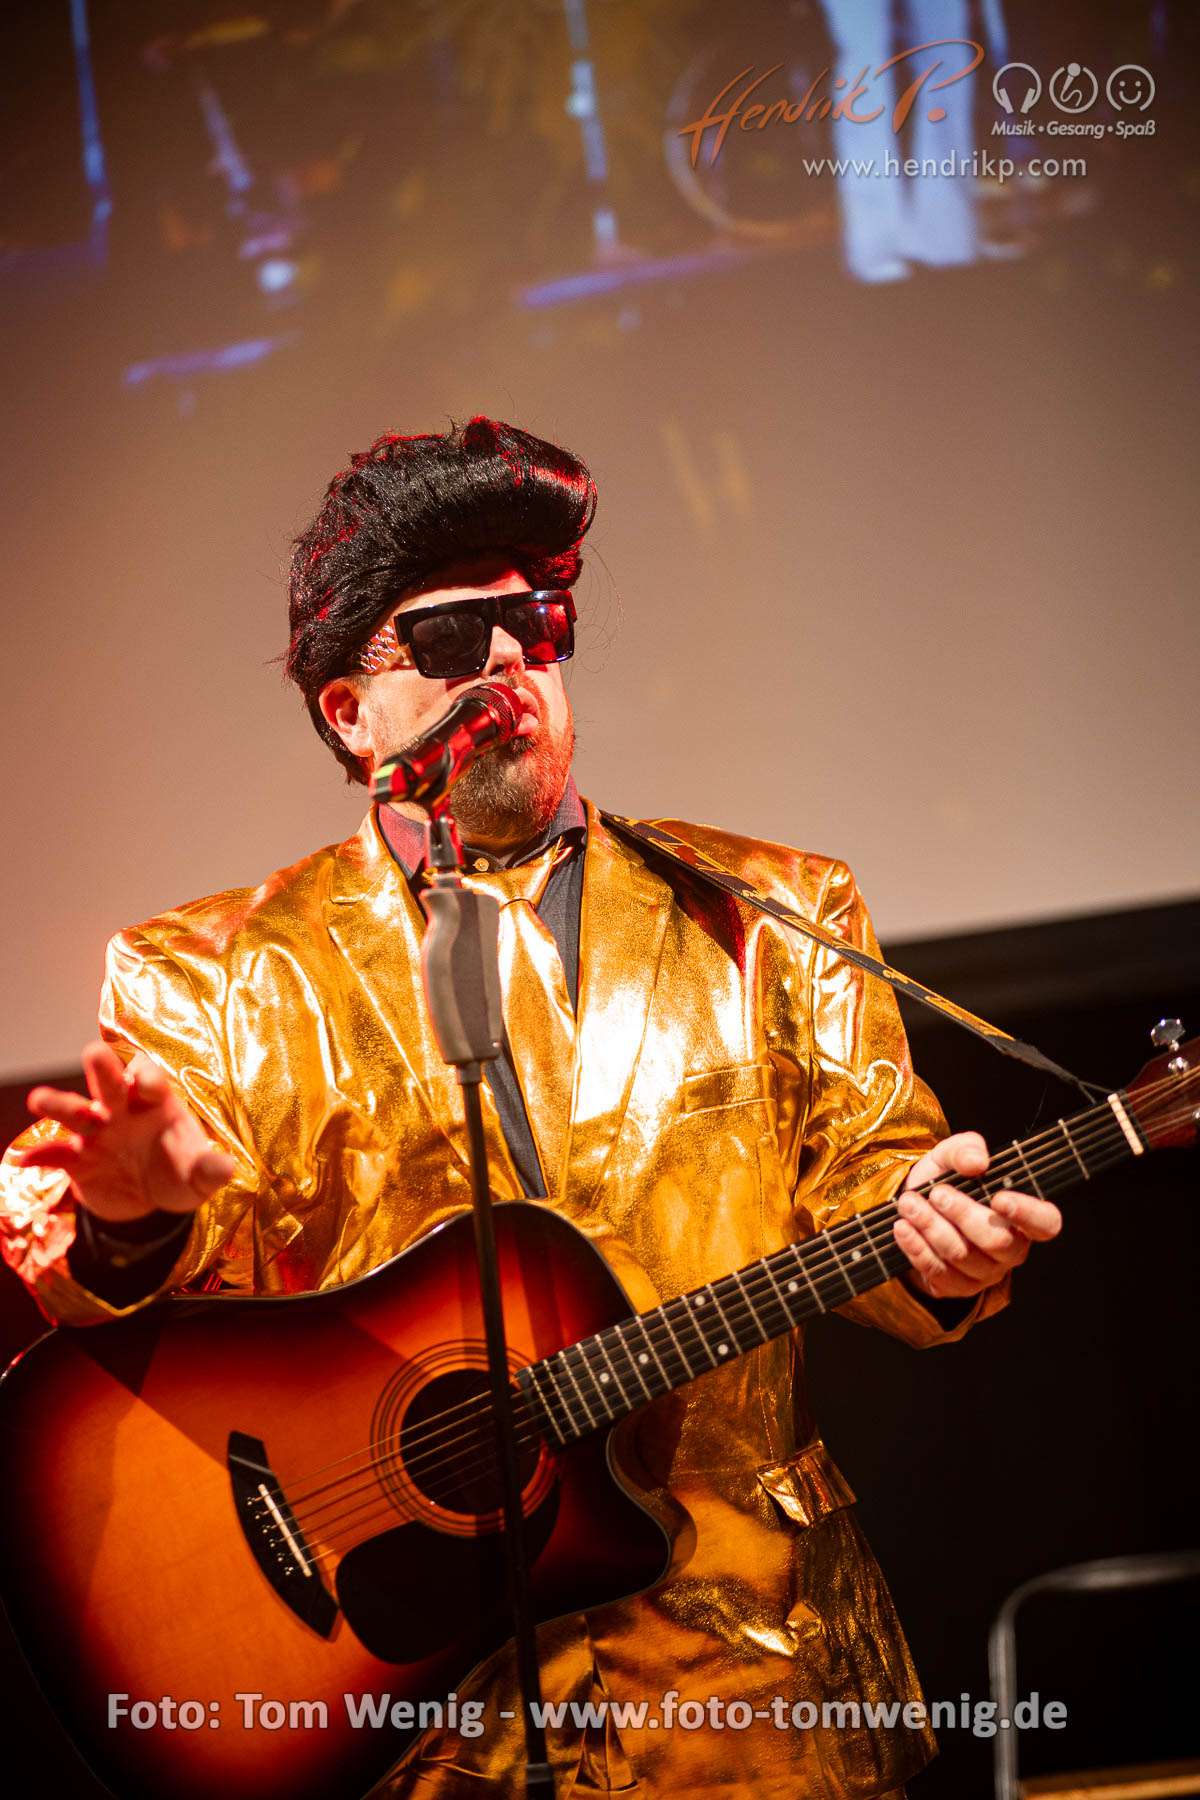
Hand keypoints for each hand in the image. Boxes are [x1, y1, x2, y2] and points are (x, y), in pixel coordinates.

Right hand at [10, 1041, 233, 1223]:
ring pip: (74, 1112)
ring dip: (59, 1104)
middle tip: (94, 1054)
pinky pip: (55, 1155)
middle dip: (103, 1069)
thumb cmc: (179, 1175)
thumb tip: (227, 1168)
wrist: (150, 1204)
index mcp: (156, 1105)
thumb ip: (210, 1170)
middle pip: (111, 1082)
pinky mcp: (78, 1161)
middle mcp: (122, 1111)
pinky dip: (39, 1156)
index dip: (149, 1078)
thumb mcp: (198, 1177)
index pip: (150, 1079)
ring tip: (40, 1099)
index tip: (149, 1085)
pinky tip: (22, 1160)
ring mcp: (96, 1134)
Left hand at [893, 1131, 1061, 1300]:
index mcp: (1023, 1216)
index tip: (999, 1198)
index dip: (1028, 1214)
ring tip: (909, 1204)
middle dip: (963, 1214)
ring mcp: (986, 1272)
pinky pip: (940, 1273)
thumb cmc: (947, 1179)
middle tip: (937, 1193)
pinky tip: (903, 1228)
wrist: (915, 1205)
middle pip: (997, 1241)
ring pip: (963, 1256)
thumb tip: (976, 1161)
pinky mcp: (958, 1286)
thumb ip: (966, 1149)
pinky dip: (917, 1248)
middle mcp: (1011, 1249)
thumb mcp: (953, 1155)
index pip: (1046, 1222)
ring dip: (932, 1227)